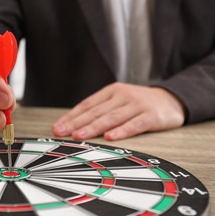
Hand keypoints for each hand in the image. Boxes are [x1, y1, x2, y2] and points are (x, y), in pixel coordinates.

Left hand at [52, 82, 184, 140]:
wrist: (171, 100)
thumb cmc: (139, 104)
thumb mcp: (118, 101)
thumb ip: (100, 111)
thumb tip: (75, 125)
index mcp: (111, 91)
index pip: (87, 105)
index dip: (71, 116)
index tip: (58, 127)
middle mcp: (122, 95)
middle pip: (96, 111)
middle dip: (76, 123)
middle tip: (61, 132)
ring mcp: (137, 104)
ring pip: (112, 117)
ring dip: (93, 127)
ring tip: (79, 135)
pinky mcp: (152, 116)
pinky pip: (134, 124)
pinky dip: (121, 131)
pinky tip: (110, 137)